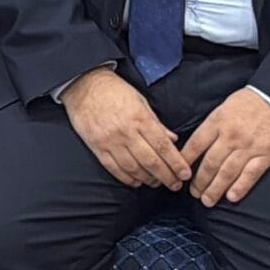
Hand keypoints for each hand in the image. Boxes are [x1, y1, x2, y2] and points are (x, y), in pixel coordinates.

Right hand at [61, 67, 187, 189]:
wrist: (84, 85)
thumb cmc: (115, 91)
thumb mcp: (140, 101)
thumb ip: (156, 123)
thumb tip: (173, 140)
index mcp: (140, 118)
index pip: (162, 145)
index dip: (175, 162)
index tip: (185, 173)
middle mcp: (126, 132)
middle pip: (150, 161)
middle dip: (166, 176)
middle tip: (175, 185)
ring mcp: (110, 141)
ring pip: (133, 168)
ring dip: (148, 179)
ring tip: (157, 183)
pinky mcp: (97, 147)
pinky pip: (114, 168)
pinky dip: (127, 178)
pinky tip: (137, 181)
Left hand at [181, 88, 269, 205]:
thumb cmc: (251, 102)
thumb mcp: (225, 106)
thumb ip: (213, 125)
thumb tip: (199, 145)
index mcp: (218, 121)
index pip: (196, 144)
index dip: (186, 160)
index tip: (179, 172)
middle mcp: (230, 136)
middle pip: (210, 163)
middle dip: (199, 181)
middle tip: (194, 193)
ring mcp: (248, 147)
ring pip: (227, 172)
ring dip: (215, 189)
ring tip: (207, 200)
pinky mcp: (266, 155)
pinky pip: (250, 174)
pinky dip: (240, 187)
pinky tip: (231, 197)